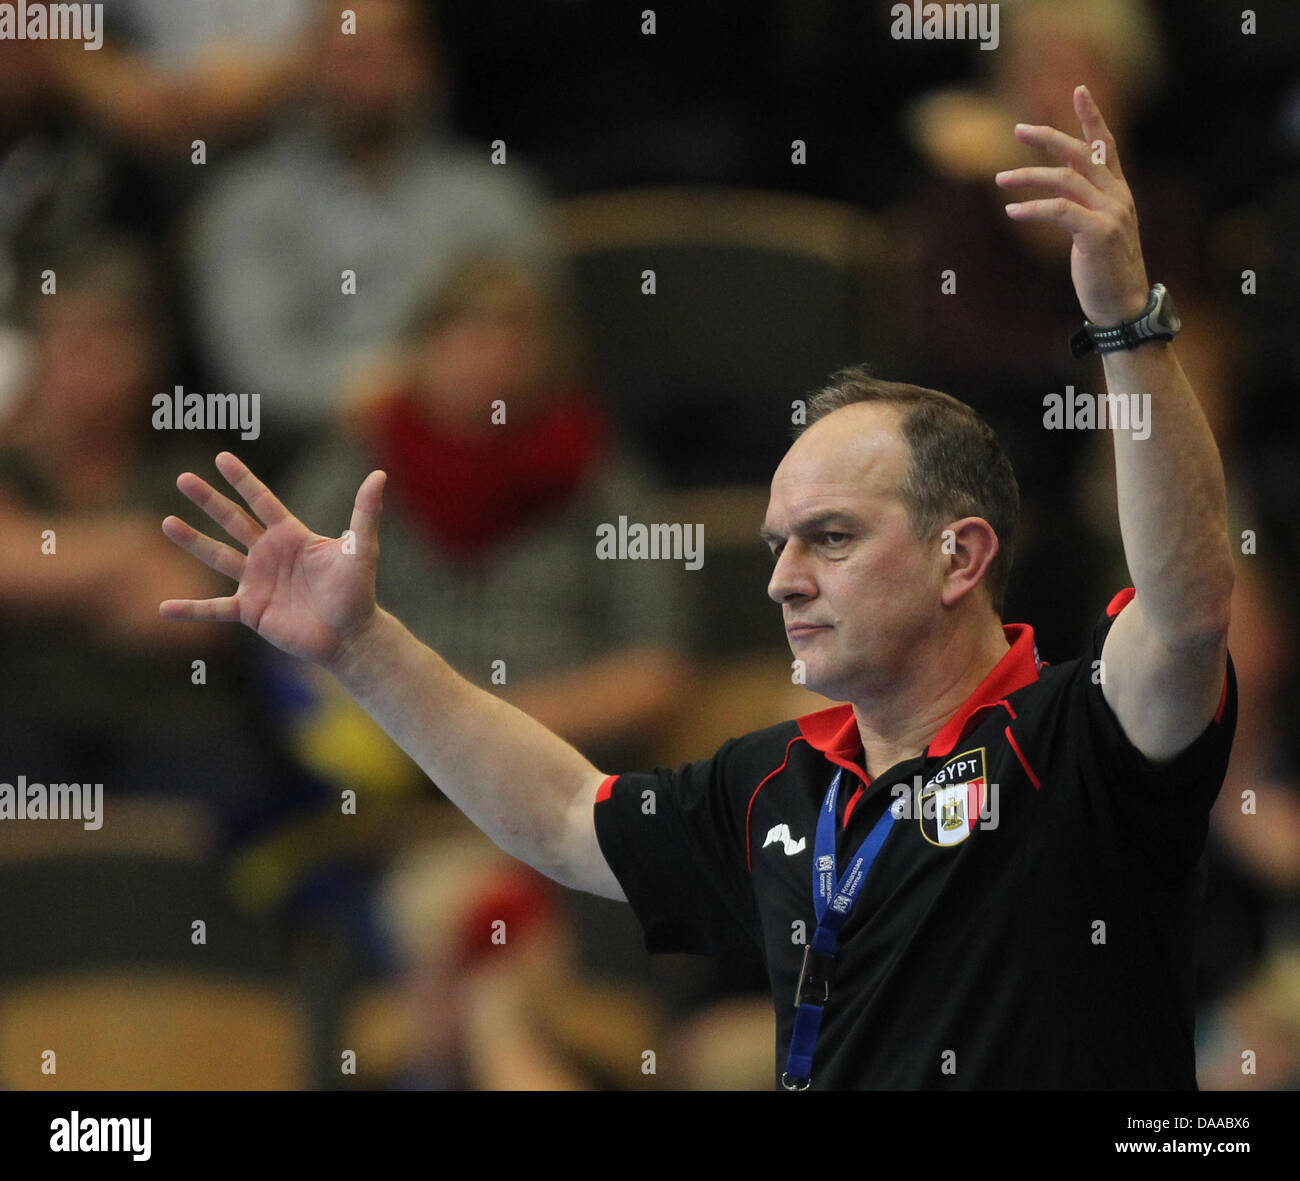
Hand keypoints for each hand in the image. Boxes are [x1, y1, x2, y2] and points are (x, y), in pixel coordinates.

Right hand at [159, 451, 386, 665]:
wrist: (351, 635)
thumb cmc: (358, 591)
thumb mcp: (362, 548)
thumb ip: (365, 512)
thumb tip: (379, 475)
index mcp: (291, 536)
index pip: (262, 501)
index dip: (243, 480)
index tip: (221, 458)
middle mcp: (269, 555)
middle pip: (232, 521)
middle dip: (208, 500)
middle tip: (182, 478)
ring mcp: (257, 582)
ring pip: (217, 556)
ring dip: (192, 541)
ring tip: (167, 522)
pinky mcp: (251, 610)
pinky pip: (214, 609)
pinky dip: (191, 609)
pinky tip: (165, 608)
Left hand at [995, 84, 1149, 325]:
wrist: (1123, 305)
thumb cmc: (1106, 271)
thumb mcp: (1097, 231)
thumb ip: (1085, 206)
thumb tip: (1060, 191)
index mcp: (1118, 192)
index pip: (1105, 146)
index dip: (1092, 117)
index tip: (1078, 90)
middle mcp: (1117, 196)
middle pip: (1080, 154)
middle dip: (1049, 138)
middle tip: (1017, 130)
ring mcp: (1110, 213)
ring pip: (1065, 180)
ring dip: (1028, 177)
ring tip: (999, 179)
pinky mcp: (1097, 233)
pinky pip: (1059, 210)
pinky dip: (1032, 207)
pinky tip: (1012, 211)